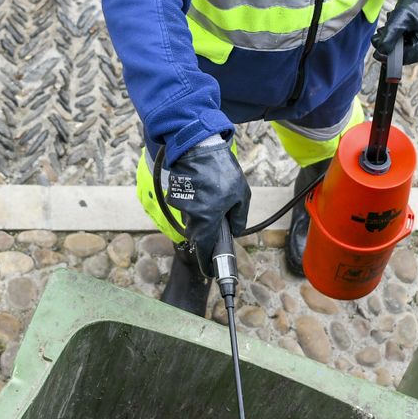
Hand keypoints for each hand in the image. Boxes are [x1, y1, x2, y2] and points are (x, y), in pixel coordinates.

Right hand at [166, 139, 250, 274]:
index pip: (204, 250)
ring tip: (214, 201)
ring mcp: (181, 206)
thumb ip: (239, 217)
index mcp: (208, 220)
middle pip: (199, 235)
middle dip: (208, 235)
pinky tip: (204, 192)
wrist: (197, 147)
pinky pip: (187, 207)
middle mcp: (191, 216)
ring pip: (193, 221)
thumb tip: (234, 230)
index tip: (211, 271)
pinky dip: (195, 205)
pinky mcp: (175, 195)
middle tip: (219, 226)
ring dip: (202, 217)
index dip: (207, 263)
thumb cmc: (222, 171)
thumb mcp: (241, 195)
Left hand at [373, 0, 417, 62]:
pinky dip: (398, 37)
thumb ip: (389, 37)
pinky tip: (394, 26)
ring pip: (405, 49)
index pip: (406, 58)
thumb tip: (379, 53)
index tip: (376, 53)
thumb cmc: (414, 2)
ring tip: (386, 28)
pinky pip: (407, 43)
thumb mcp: (399, 19)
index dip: (389, 56)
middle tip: (379, 36)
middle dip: (390, 46)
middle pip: (405, 55)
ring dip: (393, 41)